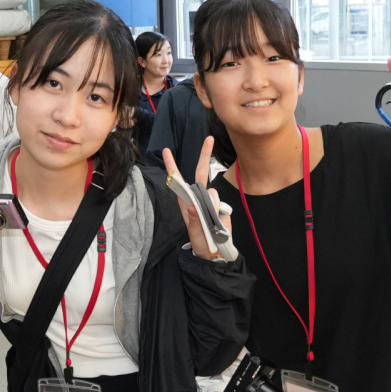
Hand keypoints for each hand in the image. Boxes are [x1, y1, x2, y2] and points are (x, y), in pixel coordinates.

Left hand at [165, 137, 230, 259]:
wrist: (215, 252)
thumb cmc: (200, 241)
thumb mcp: (194, 232)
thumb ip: (194, 218)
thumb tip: (192, 205)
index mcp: (186, 201)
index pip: (178, 180)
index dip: (172, 165)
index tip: (167, 151)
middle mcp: (198, 197)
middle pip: (202, 172)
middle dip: (205, 155)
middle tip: (209, 139)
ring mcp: (212, 200)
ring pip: (213, 192)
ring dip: (212, 205)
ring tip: (210, 224)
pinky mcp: (223, 206)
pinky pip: (222, 204)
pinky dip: (220, 213)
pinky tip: (219, 224)